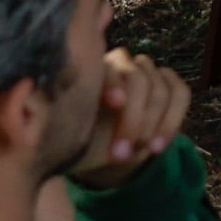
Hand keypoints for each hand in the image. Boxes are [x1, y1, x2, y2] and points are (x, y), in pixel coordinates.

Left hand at [67, 48, 193, 188]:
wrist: (104, 155)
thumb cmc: (78, 143)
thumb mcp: (64, 136)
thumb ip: (60, 121)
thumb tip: (40, 106)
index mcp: (93, 71)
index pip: (110, 66)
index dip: (114, 80)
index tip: (113, 103)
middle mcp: (122, 64)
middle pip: (139, 79)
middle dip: (134, 117)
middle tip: (120, 152)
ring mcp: (149, 73)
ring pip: (160, 88)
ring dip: (153, 124)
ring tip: (139, 152)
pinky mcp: (170, 86)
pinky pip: (180, 93)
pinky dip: (172, 120)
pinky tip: (159, 146)